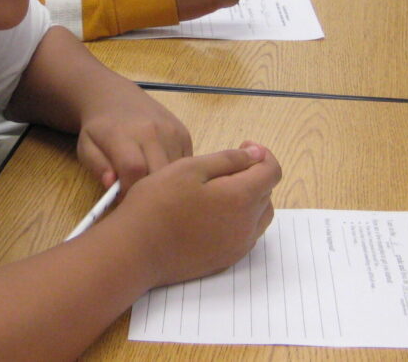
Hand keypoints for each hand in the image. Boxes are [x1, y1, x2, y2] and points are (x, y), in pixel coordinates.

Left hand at [75, 89, 191, 191]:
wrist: (116, 98)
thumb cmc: (99, 129)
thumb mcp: (86, 147)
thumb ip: (97, 166)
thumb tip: (112, 184)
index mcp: (123, 134)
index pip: (134, 170)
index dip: (129, 191)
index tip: (123, 199)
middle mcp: (151, 130)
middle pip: (159, 173)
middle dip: (149, 192)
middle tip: (138, 196)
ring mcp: (171, 131)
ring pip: (176, 171)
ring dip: (164, 184)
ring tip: (148, 183)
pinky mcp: (184, 133)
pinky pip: (186, 163)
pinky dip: (175, 174)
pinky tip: (160, 171)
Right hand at [113, 141, 280, 285]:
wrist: (135, 250)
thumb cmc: (157, 203)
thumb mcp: (189, 168)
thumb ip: (229, 159)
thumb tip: (258, 155)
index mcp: (241, 197)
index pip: (272, 171)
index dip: (261, 154)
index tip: (243, 147)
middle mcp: (247, 225)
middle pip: (267, 192)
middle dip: (253, 175)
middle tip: (223, 167)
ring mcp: (238, 246)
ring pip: (260, 215)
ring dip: (250, 198)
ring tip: (220, 190)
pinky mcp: (226, 260)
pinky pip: (246, 234)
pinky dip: (239, 219)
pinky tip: (212, 213)